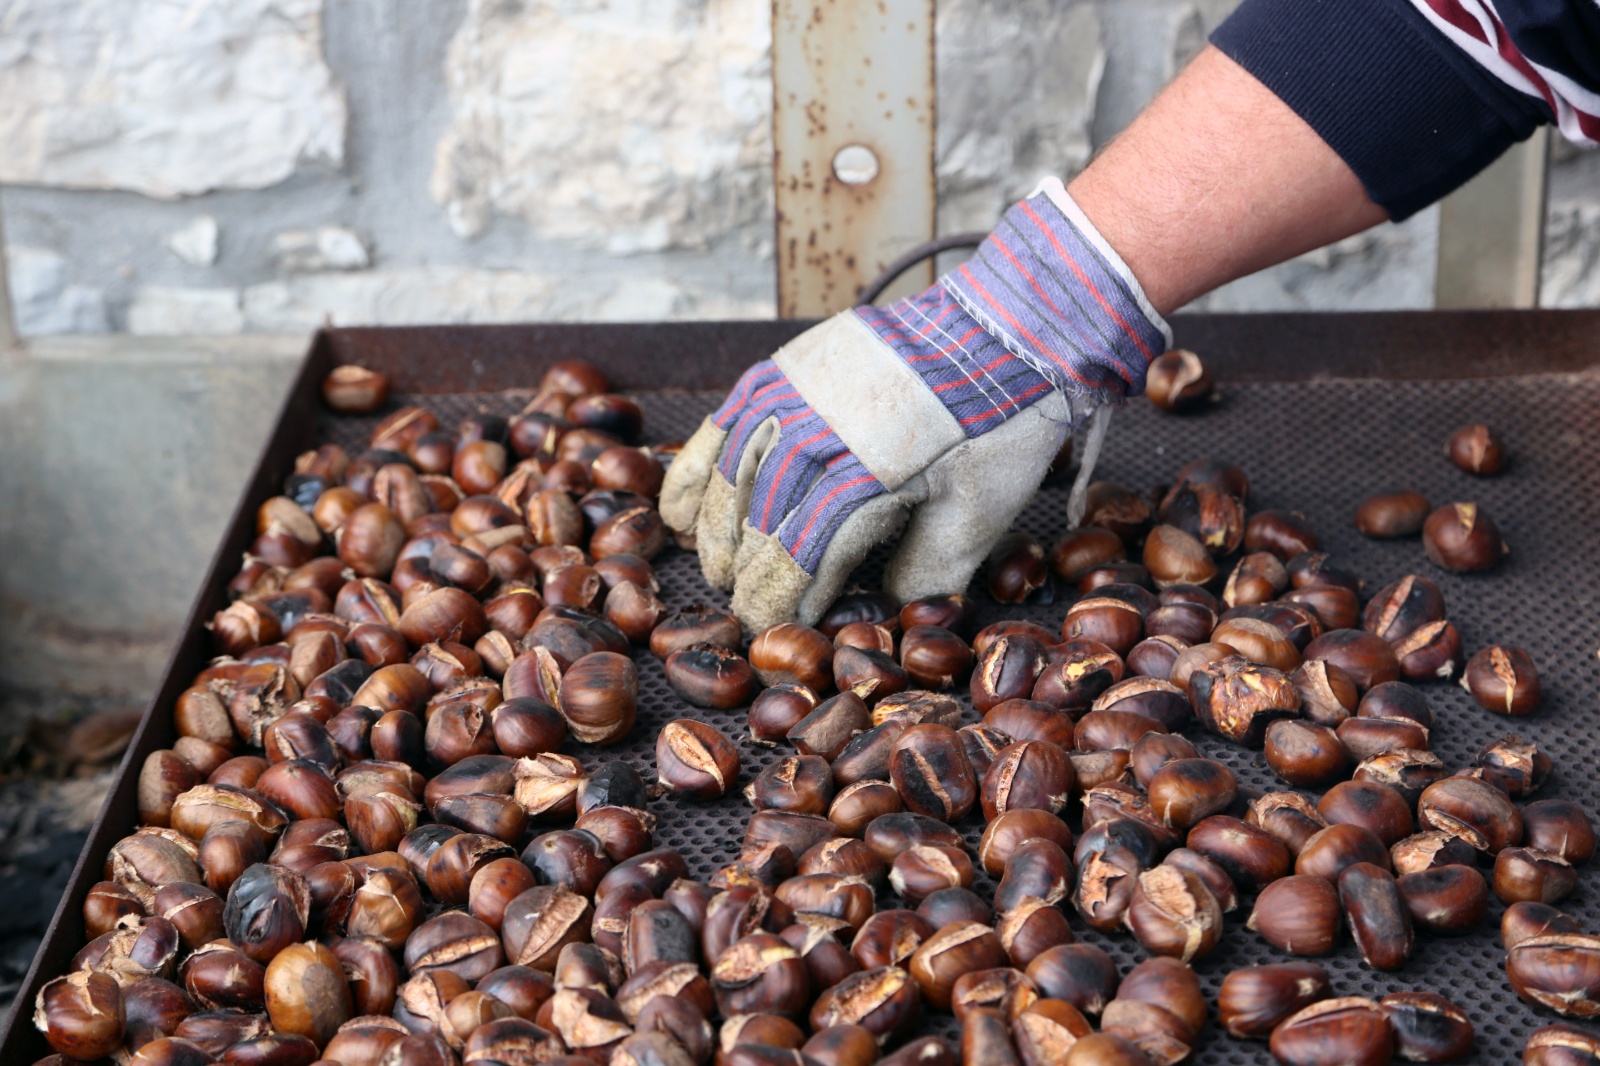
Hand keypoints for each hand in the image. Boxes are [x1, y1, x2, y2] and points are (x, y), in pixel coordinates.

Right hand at [661, 179, 1168, 631]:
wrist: (1001, 332)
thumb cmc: (998, 431)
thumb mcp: (979, 518)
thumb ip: (926, 574)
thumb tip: (878, 609)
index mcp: (865, 479)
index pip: (797, 559)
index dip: (776, 603)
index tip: (769, 632)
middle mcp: (813, 434)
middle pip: (756, 523)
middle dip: (744, 577)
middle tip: (743, 608)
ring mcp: (791, 394)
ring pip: (728, 477)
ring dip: (715, 531)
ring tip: (716, 567)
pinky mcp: (782, 368)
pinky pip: (722, 424)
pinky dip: (695, 468)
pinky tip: (682, 507)